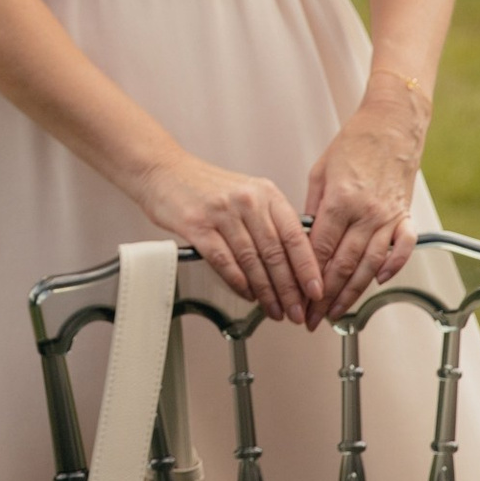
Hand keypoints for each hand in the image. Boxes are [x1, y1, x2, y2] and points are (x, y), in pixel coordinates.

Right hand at [137, 152, 321, 324]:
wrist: (163, 170)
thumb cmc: (205, 186)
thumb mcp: (247, 193)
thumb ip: (269, 221)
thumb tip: (293, 261)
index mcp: (266, 193)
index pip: (296, 235)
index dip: (308, 267)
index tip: (316, 290)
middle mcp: (248, 200)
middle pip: (276, 253)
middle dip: (289, 288)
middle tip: (296, 310)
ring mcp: (223, 213)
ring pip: (252, 261)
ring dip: (265, 292)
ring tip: (273, 309)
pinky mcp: (198, 226)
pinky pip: (224, 261)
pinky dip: (238, 282)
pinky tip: (246, 294)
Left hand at [303, 70, 427, 324]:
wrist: (392, 123)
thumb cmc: (354, 142)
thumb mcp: (320, 170)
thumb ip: (312, 206)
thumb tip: (303, 237)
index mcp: (340, 200)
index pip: (319, 250)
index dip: (307, 278)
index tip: (297, 296)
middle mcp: (366, 212)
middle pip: (342, 264)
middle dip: (325, 296)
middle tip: (312, 317)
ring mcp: (389, 215)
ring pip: (369, 264)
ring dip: (352, 292)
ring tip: (336, 313)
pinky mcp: (406, 214)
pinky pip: (402, 248)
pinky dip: (392, 267)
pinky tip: (378, 282)